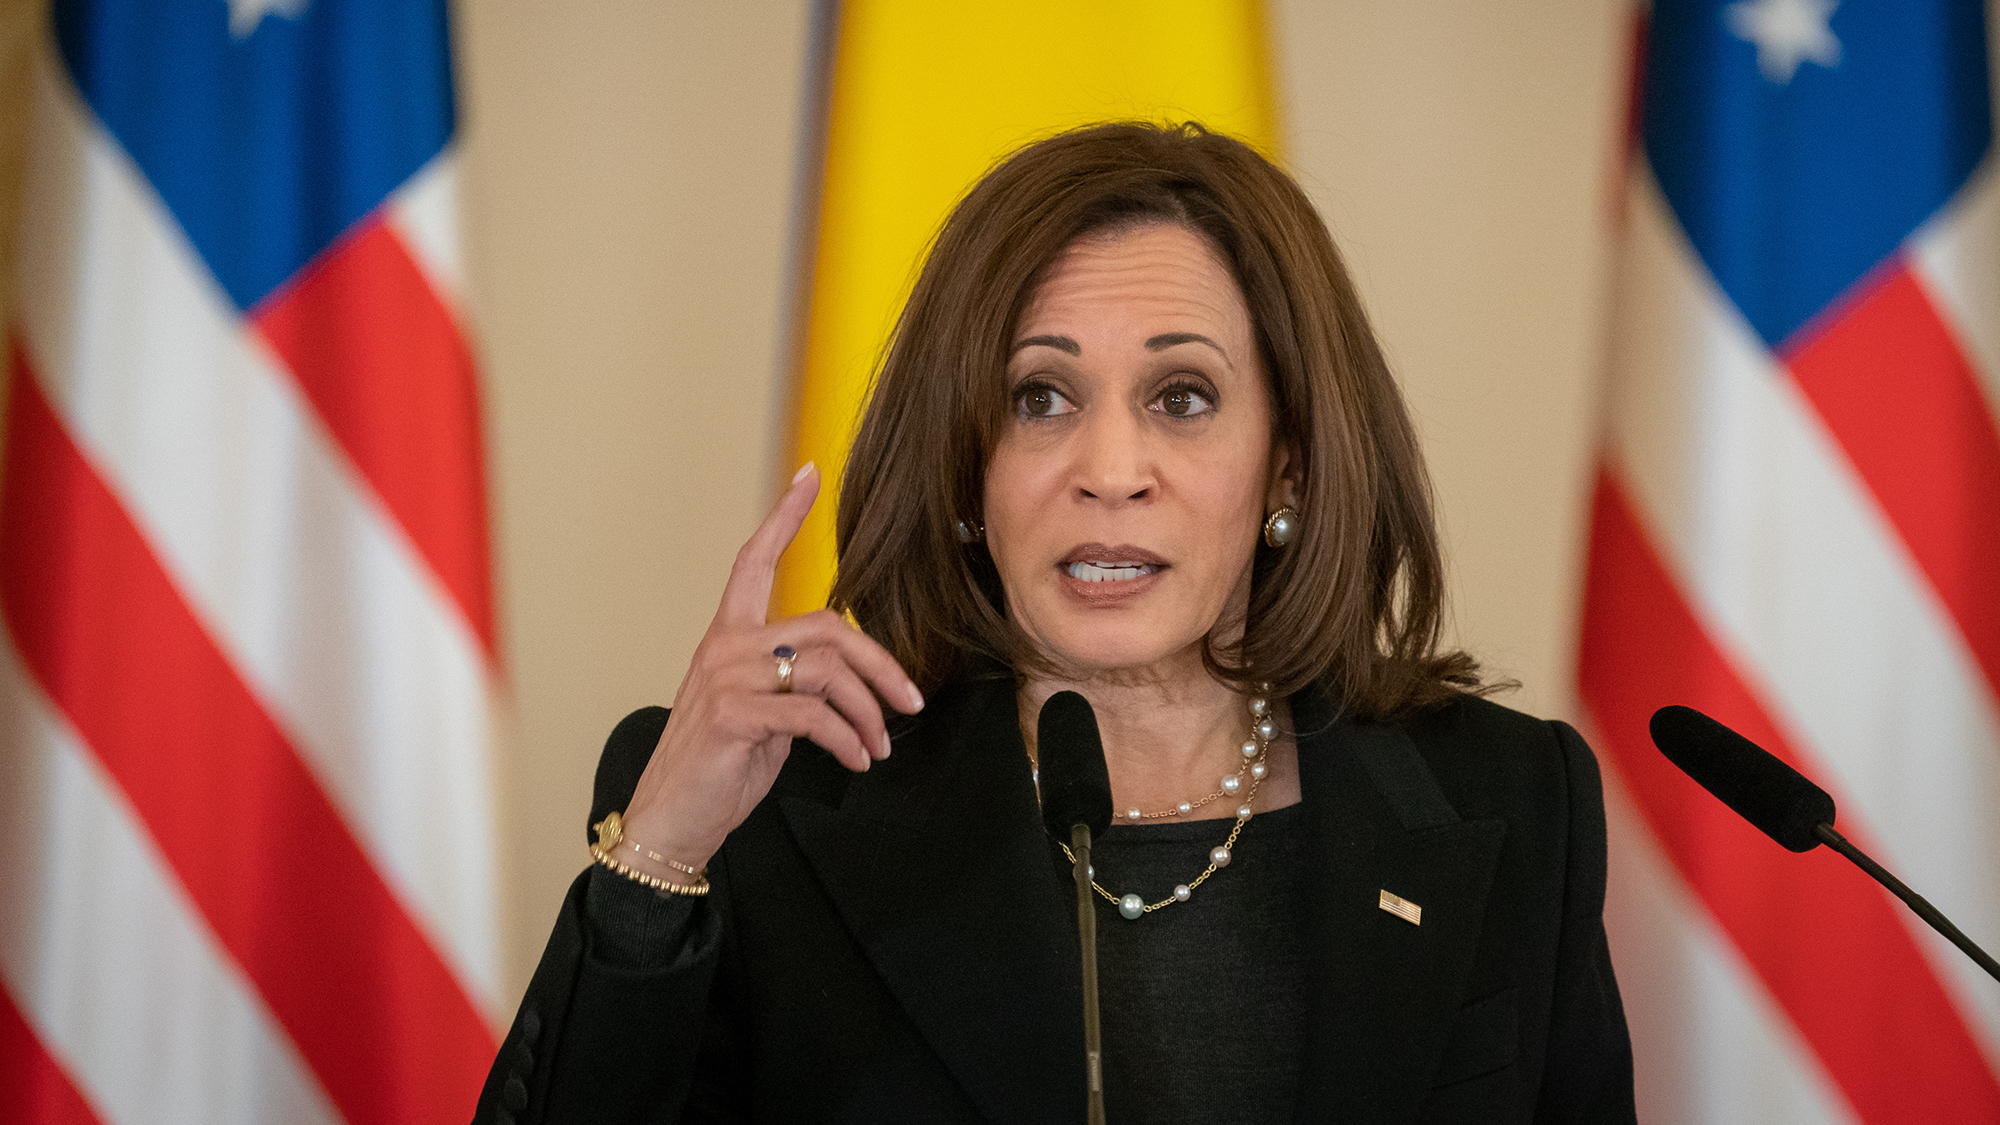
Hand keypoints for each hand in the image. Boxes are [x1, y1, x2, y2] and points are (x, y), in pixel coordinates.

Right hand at [613, 463, 924, 878]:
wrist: (671, 819)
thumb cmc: (716, 768)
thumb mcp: (758, 714)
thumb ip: (792, 684)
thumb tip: (849, 684)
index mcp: (727, 638)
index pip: (754, 561)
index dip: (783, 517)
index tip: (808, 476)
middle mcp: (725, 647)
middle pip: (826, 626)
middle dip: (880, 664)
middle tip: (909, 702)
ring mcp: (728, 678)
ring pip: (828, 668)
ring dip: (868, 711)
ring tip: (878, 745)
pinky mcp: (736, 715)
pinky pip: (815, 715)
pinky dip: (848, 738)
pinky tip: (856, 760)